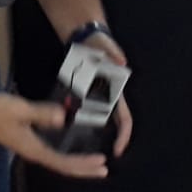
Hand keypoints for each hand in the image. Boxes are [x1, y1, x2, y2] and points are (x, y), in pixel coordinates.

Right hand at [0, 92, 107, 179]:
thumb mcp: (21, 109)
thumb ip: (42, 113)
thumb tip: (64, 118)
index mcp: (34, 149)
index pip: (63, 163)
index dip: (83, 165)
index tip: (101, 163)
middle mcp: (34, 152)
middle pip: (62, 166)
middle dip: (83, 168)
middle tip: (103, 168)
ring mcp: (29, 147)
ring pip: (58, 159)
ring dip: (75, 162)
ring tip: (91, 161)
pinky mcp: (27, 139)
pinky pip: (51, 150)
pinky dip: (65, 151)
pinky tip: (69, 144)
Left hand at [82, 34, 133, 157]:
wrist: (86, 36)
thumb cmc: (98, 41)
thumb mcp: (104, 45)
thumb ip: (113, 52)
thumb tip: (121, 61)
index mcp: (116, 89)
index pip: (125, 118)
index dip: (124, 135)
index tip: (117, 151)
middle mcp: (108, 95)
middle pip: (111, 123)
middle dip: (105, 138)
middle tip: (92, 155)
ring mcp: (97, 94)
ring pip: (96, 117)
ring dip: (89, 128)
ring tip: (76, 142)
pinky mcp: (85, 90)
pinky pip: (83, 108)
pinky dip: (78, 117)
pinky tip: (66, 123)